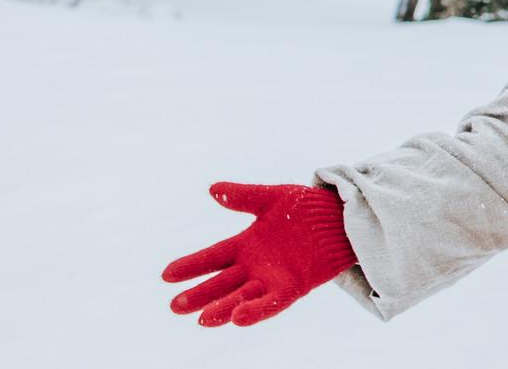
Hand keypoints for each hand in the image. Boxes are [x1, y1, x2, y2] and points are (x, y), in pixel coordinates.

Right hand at [162, 182, 356, 325]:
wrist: (341, 216)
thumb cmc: (306, 208)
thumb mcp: (272, 198)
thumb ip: (244, 196)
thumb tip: (213, 189)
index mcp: (245, 245)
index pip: (212, 257)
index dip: (191, 266)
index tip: (166, 275)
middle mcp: (255, 266)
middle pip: (221, 284)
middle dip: (200, 295)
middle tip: (176, 306)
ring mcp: (273, 278)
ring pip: (242, 298)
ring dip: (223, 309)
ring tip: (203, 319)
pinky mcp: (294, 286)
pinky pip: (273, 302)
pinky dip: (256, 310)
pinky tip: (238, 318)